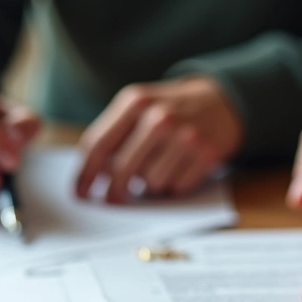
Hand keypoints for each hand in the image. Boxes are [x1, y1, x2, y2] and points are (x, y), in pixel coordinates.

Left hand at [76, 76, 241, 202]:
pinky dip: (173, 185)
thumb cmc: (172, 109)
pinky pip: (176, 187)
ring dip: (150, 185)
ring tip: (160, 167)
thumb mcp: (141, 107)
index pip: (99, 144)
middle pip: (121, 169)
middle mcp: (160, 117)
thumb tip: (92, 174)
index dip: (85, 173)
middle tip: (111, 200)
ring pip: (150, 183)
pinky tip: (179, 169)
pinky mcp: (206, 154)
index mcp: (136, 101)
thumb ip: (115, 133)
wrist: (223, 101)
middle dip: (113, 190)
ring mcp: (185, 135)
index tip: (79, 192)